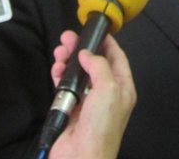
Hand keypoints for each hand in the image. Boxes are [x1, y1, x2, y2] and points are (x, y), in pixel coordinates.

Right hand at [49, 31, 135, 158]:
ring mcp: (88, 101)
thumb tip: (88, 54)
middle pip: (94, 64)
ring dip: (68, 61)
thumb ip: (99, 66)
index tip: (98, 31)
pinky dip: (59, 76)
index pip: (117, 59)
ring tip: (60, 51)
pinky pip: (65, 87)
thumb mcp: (108, 89)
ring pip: (78, 74)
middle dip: (82, 49)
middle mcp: (106, 94)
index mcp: (122, 89)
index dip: (108, 44)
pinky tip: (56, 69)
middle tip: (69, 38)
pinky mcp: (71, 108)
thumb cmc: (101, 127)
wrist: (81, 157)